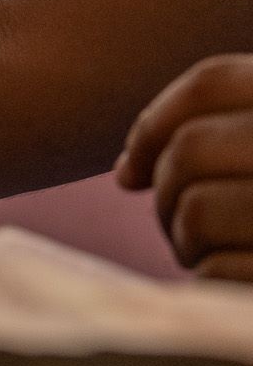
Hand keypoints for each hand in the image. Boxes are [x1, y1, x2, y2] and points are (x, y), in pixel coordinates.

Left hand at [116, 54, 252, 278]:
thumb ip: (228, 141)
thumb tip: (125, 175)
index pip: (213, 82)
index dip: (155, 122)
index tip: (132, 172)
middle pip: (191, 149)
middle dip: (167, 193)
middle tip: (185, 226)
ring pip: (197, 211)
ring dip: (186, 241)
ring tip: (213, 255)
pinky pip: (220, 270)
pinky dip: (214, 281)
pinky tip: (240, 282)